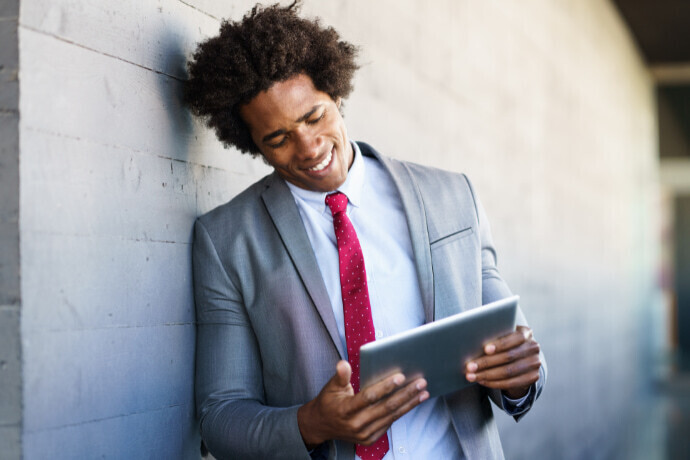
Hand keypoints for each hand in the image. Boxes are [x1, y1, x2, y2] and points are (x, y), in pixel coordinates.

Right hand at [297, 360, 428, 447]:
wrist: (321, 426)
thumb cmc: (328, 402)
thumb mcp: (330, 387)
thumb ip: (340, 376)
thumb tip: (344, 364)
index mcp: (345, 410)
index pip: (369, 397)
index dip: (385, 387)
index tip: (400, 376)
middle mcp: (356, 424)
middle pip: (386, 408)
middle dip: (406, 394)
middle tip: (421, 382)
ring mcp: (364, 434)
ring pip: (391, 416)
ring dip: (409, 404)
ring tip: (423, 392)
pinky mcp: (370, 438)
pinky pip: (389, 423)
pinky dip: (402, 412)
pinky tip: (412, 402)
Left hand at [464, 325, 540, 398]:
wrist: (521, 358)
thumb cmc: (505, 343)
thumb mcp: (503, 336)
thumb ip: (494, 335)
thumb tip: (473, 341)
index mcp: (526, 333)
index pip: (516, 337)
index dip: (501, 344)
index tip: (485, 349)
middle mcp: (533, 347)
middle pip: (508, 356)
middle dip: (486, 362)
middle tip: (470, 366)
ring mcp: (535, 363)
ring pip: (508, 371)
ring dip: (487, 375)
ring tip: (471, 376)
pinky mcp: (533, 377)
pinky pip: (511, 383)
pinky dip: (493, 383)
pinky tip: (481, 381)